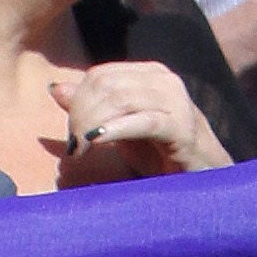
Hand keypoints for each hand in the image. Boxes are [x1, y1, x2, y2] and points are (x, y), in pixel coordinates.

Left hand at [53, 63, 235, 185]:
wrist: (202, 183)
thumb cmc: (161, 156)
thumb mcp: (119, 129)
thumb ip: (90, 107)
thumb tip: (54, 88)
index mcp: (149, 74)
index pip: (100, 75)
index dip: (77, 102)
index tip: (70, 138)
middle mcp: (164, 80)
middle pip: (106, 85)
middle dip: (81, 115)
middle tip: (73, 148)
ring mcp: (176, 101)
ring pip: (120, 98)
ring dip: (92, 125)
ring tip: (81, 152)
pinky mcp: (182, 128)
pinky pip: (143, 121)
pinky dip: (115, 129)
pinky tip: (97, 142)